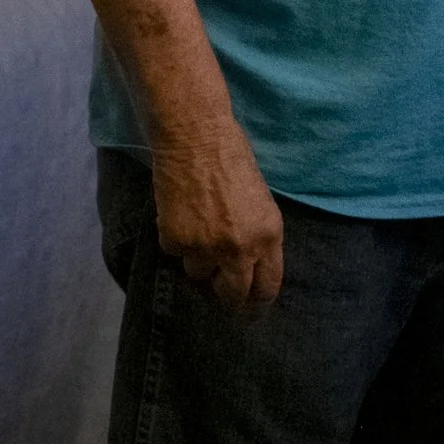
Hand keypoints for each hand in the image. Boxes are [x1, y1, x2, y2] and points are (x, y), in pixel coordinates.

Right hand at [152, 117, 283, 310]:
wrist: (195, 137)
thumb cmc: (232, 157)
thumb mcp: (260, 201)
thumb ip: (257, 236)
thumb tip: (247, 263)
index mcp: (269, 237)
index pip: (267, 287)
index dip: (256, 300)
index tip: (248, 306)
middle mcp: (241, 250)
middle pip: (233, 294)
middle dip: (226, 297)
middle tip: (218, 293)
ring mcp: (206, 247)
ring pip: (198, 273)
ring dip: (196, 258)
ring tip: (194, 229)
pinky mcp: (176, 239)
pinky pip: (174, 252)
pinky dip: (174, 239)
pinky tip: (177, 213)